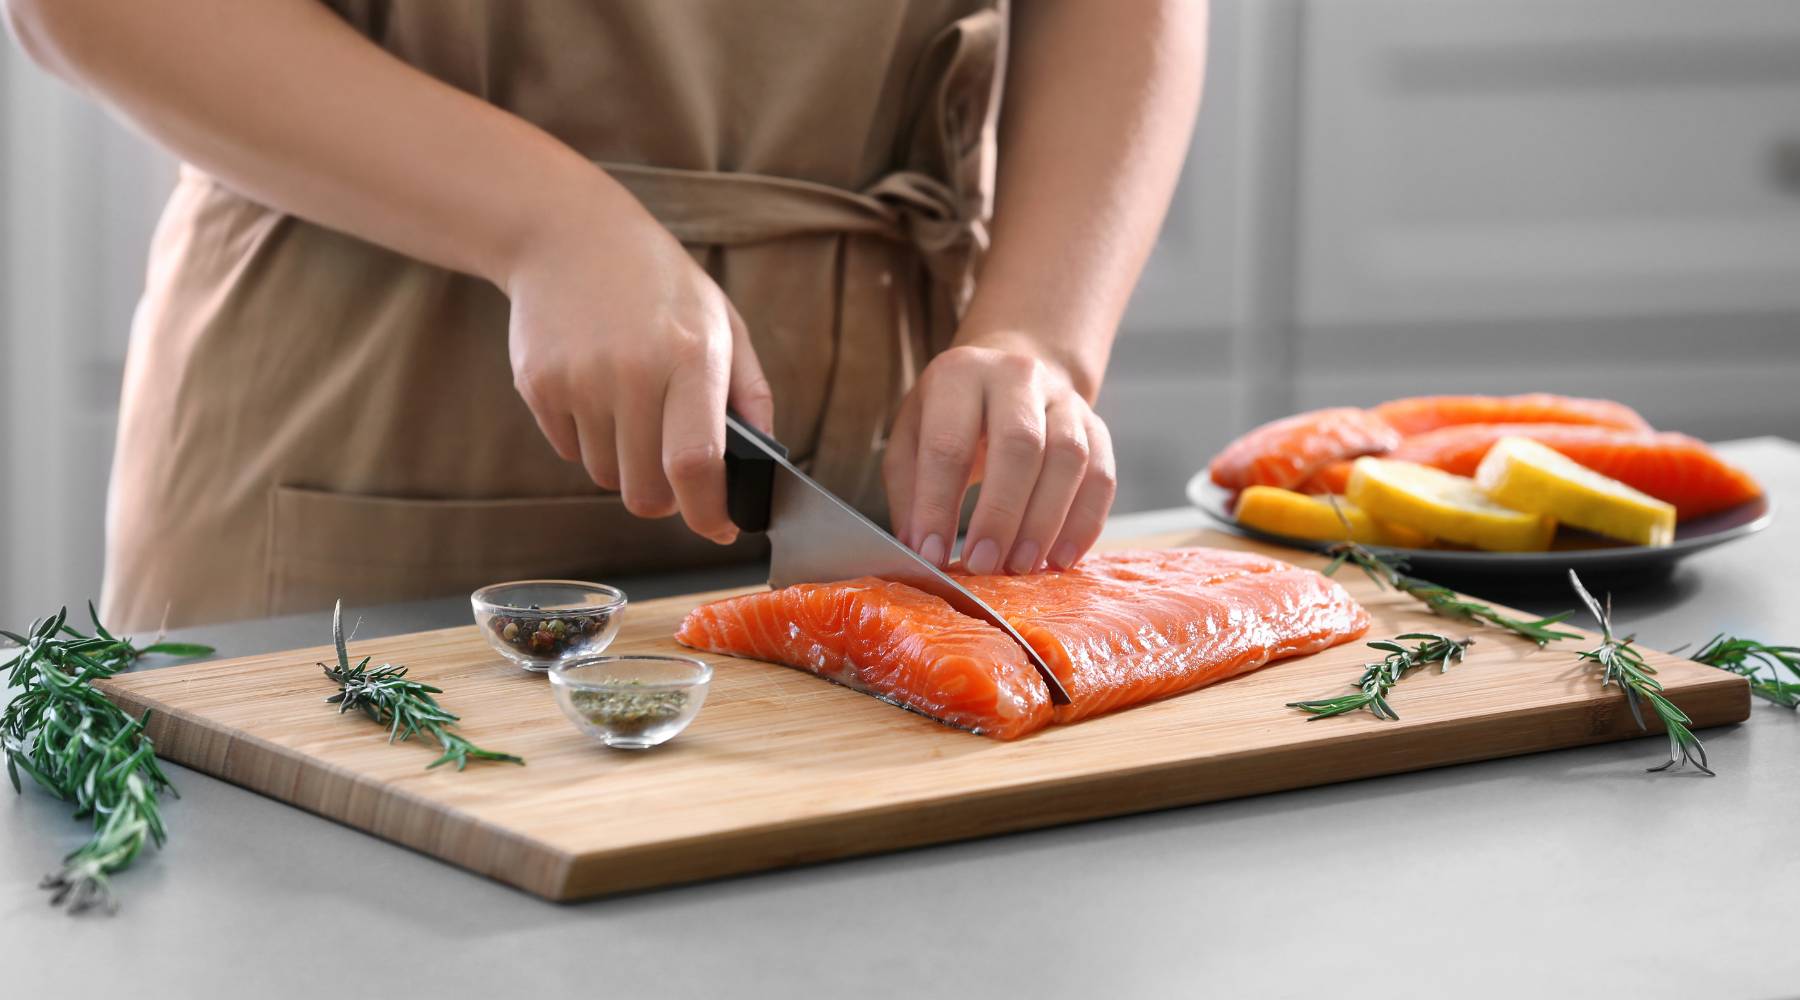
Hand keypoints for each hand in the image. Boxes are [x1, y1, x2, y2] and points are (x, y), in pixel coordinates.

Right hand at [502, 177, 773, 543]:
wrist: (567, 234)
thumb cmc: (659, 284)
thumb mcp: (722, 321)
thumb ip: (750, 395)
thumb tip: (764, 465)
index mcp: (689, 355)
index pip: (695, 462)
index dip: (708, 512)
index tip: (720, 527)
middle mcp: (631, 371)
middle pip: (646, 490)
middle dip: (666, 499)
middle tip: (675, 472)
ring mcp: (578, 379)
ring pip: (606, 476)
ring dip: (625, 464)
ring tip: (632, 409)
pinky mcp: (537, 384)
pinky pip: (569, 450)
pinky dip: (588, 439)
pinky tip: (595, 387)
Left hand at [884, 340, 1116, 574]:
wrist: (1006, 378)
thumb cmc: (949, 419)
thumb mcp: (911, 440)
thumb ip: (909, 493)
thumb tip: (920, 551)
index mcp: (959, 374)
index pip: (948, 445)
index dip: (938, 506)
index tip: (932, 555)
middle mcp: (1017, 376)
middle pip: (1020, 445)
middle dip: (1001, 515)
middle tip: (984, 565)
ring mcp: (1064, 399)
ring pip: (1069, 459)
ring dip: (1046, 522)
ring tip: (1021, 566)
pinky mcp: (1096, 426)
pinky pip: (1101, 476)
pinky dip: (1084, 524)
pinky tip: (1060, 559)